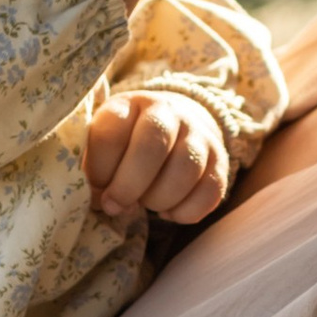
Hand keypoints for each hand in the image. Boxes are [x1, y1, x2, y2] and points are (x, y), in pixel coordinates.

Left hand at [83, 89, 232, 224]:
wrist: (178, 122)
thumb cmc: (130, 141)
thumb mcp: (106, 143)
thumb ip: (96, 168)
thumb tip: (103, 202)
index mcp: (130, 105)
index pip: (111, 134)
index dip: (99, 169)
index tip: (96, 186)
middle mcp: (168, 112)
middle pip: (152, 147)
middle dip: (129, 186)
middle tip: (115, 205)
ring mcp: (198, 135)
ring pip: (185, 171)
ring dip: (159, 199)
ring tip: (146, 203)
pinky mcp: (220, 161)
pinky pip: (209, 193)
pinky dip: (185, 211)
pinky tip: (169, 211)